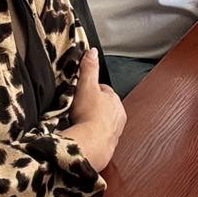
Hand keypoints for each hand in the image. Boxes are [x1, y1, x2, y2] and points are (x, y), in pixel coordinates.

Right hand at [67, 49, 125, 169]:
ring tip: (80, 123)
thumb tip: (93, 51)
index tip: (81, 93)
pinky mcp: (109, 145)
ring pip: (104, 122)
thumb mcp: (86, 86)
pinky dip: (94, 136)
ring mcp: (115, 131)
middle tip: (78, 109)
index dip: (91, 90)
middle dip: (94, 107)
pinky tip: (84, 136)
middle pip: (105, 107)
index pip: (104, 90)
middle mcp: (119, 115)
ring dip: (94, 122)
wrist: (92, 144)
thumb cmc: (89, 114)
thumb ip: (89, 69)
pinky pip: (100, 137)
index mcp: (115, 100)